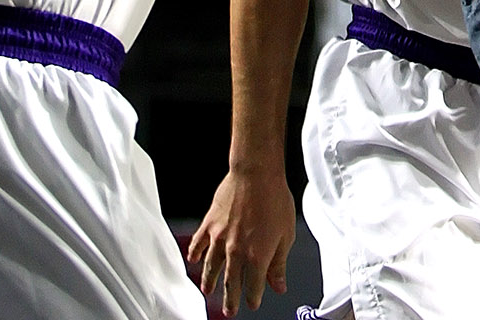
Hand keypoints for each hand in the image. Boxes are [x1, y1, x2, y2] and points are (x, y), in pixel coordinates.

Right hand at [186, 169, 296, 317]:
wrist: (256, 173)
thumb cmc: (275, 199)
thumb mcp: (286, 234)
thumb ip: (279, 263)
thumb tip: (279, 285)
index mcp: (257, 257)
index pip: (254, 287)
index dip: (253, 298)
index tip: (252, 304)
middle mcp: (236, 252)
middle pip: (231, 283)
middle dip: (230, 299)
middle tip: (229, 310)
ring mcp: (220, 238)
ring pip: (212, 267)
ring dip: (210, 281)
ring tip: (207, 290)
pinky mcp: (210, 223)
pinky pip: (199, 243)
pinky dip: (195, 253)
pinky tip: (193, 259)